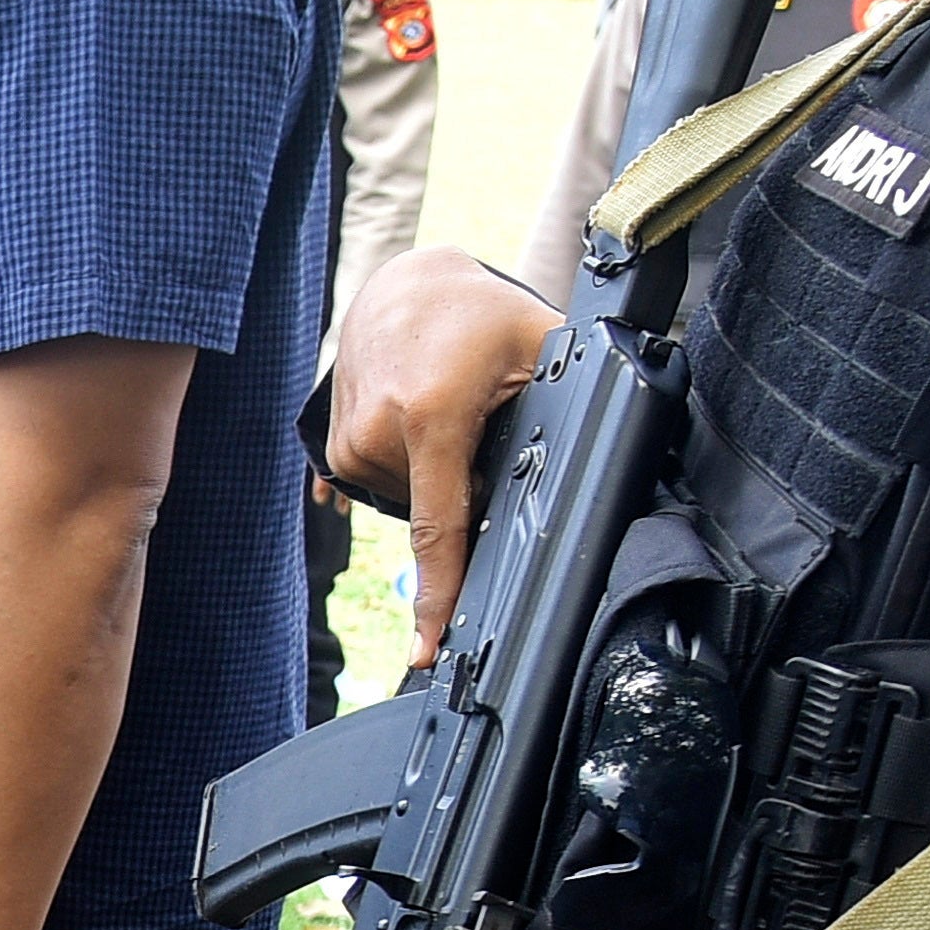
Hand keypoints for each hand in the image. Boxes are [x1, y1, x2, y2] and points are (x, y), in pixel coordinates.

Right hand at [315, 251, 553, 650]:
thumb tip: (597, 466)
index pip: (437, 527)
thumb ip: (567, 406)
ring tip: (446, 408)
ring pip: (410, 497)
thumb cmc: (476, 312)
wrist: (403, 282)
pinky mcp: (332, 443)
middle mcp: (376, 433)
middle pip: (438, 507)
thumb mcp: (540, 345)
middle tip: (481, 419)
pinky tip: (417, 423)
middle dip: (470, 482)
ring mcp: (347, 441)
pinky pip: (383, 485)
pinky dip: (411, 466)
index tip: (430, 646)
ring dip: (439, 470)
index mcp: (429, 415)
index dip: (440, 594)